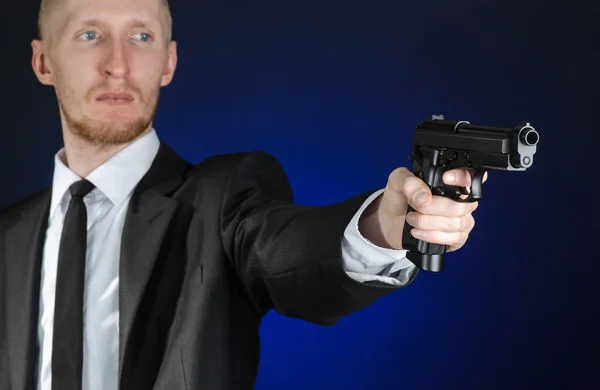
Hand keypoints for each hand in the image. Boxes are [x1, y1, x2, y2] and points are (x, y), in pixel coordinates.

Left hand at [359, 168, 486, 251]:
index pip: (469, 177)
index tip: (445, 179)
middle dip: (431, 208)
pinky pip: (453, 238)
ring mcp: (462, 220)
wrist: (390, 221)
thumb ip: (410, 182)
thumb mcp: (397, 182)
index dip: (462, 177)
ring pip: (455, 224)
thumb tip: (425, 198)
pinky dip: (431, 235)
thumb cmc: (399, 198)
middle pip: (460, 206)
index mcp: (451, 182)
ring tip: (412, 218)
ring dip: (427, 223)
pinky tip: (418, 232)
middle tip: (414, 207)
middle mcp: (461, 200)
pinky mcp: (458, 238)